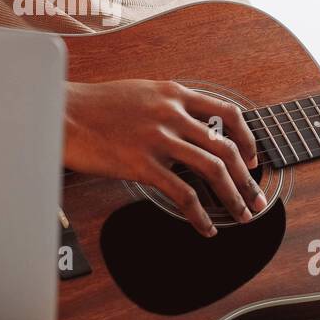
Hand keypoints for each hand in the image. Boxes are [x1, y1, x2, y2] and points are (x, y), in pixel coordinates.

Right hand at [63, 79, 266, 236]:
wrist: (63, 112)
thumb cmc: (95, 105)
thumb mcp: (140, 93)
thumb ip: (168, 106)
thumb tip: (189, 126)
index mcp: (174, 94)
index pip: (229, 113)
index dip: (247, 139)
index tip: (251, 159)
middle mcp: (173, 114)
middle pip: (227, 148)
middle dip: (248, 178)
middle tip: (256, 198)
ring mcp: (159, 139)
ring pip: (213, 170)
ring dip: (234, 197)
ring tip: (241, 216)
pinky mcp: (143, 164)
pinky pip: (183, 194)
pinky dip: (200, 215)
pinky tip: (205, 227)